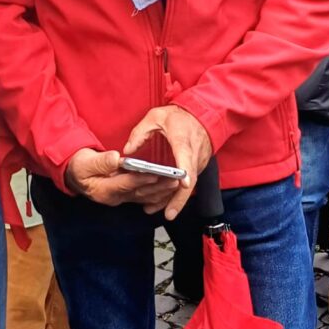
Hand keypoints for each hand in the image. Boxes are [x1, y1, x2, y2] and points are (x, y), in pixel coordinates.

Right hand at [64, 148, 180, 210]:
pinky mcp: (125, 195)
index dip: (140, 179)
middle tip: (173, 180)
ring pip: (144, 196)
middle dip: (157, 187)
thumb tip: (116, 158)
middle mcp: (113, 198)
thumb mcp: (84, 162)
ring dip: (160, 191)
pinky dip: (157, 194)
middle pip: (138, 192)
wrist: (75, 173)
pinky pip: (143, 196)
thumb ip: (101, 161)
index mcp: (103, 190)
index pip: (125, 184)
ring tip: (175, 183)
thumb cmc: (79, 166)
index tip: (154, 174)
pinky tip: (168, 190)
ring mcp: (120, 198)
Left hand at [124, 106, 212, 221]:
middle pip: (190, 180)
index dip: (184, 171)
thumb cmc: (178, 116)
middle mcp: (194, 154)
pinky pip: (190, 183)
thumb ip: (140, 133)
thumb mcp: (155, 117)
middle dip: (180, 199)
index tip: (182, 184)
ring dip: (178, 200)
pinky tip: (166, 204)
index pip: (186, 157)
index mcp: (183, 140)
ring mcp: (199, 162)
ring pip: (190, 185)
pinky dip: (179, 194)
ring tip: (162, 212)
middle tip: (169, 214)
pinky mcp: (199, 167)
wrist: (202, 114)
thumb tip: (127, 151)